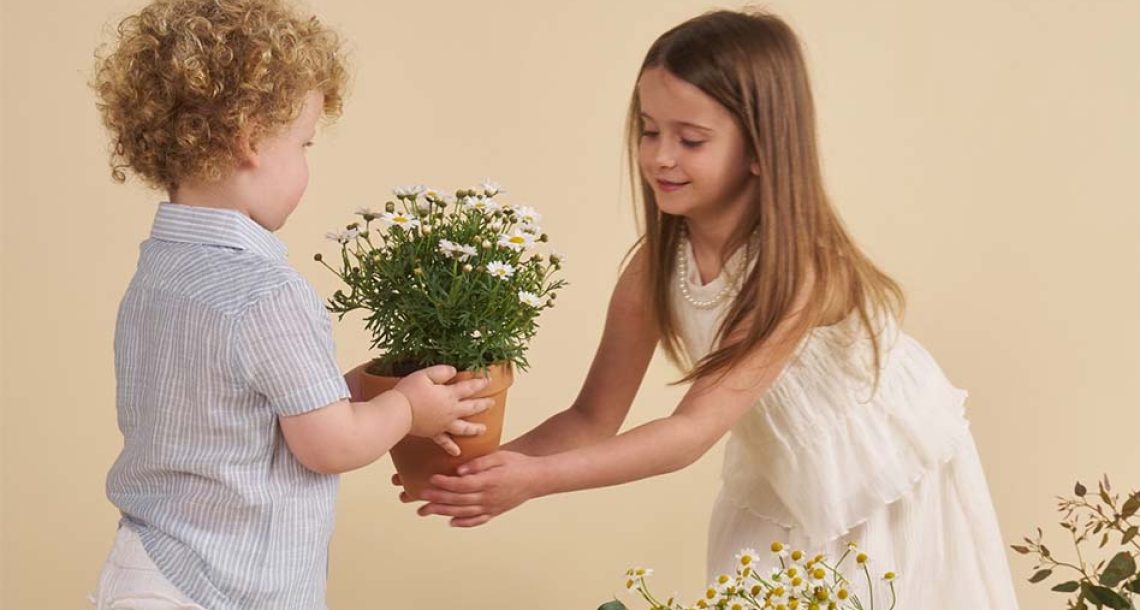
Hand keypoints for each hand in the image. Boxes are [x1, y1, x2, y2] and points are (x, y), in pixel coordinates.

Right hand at [393, 365, 491, 454]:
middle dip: (483, 405)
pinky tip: (457, 452)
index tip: (489, 380)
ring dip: (474, 429)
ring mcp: (443, 424)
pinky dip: (451, 448)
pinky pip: (445, 442)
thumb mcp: (425, 375)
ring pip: (464, 428)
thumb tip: (454, 371)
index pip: (469, 387)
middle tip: (492, 403)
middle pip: (472, 408)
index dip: (480, 383)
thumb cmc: (410, 392)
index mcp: (450, 395)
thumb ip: (442, 371)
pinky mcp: (433, 433)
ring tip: (483, 430)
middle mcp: (451, 411)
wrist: (398, 413)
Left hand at [412, 451, 540, 526]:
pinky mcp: (495, 512)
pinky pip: (477, 520)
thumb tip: (459, 471)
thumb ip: (478, 463)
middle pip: (457, 500)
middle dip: (436, 499)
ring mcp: (491, 507)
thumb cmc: (518, 463)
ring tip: (426, 511)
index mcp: (488, 482)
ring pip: (463, 512)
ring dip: (443, 512)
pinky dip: (463, 523)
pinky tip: (451, 522)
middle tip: (418, 496)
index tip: (430, 480)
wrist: (538, 479)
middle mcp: (488, 497)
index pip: (460, 485)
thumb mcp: (499, 456)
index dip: (444, 484)